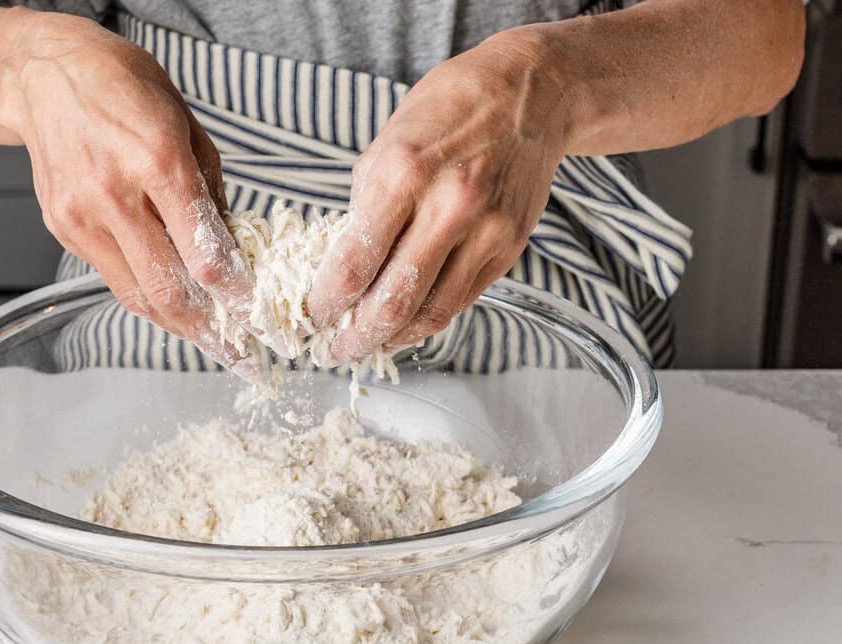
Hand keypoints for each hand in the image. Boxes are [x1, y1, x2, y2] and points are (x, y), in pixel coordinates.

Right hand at [0, 13, 256, 370]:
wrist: (43, 75)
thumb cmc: (123, 88)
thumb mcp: (187, 126)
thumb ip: (211, 192)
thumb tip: (234, 250)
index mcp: (157, 161)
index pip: (205, 255)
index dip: (238, 298)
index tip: (263, 322)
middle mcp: (115, 196)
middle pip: (169, 292)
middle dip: (212, 334)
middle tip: (243, 359)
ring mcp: (83, 218)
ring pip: (138, 297)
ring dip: (181, 326)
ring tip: (214, 342)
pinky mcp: (63, 230)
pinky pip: (115, 278)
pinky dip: (149, 294)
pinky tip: (174, 301)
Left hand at [306, 30, 570, 364]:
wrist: (529, 93)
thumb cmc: (448, 111)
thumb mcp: (386, 144)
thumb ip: (363, 209)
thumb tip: (337, 270)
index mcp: (403, 173)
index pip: (354, 264)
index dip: (326, 304)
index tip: (312, 317)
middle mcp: (448, 206)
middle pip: (392, 302)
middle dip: (355, 338)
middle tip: (334, 351)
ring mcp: (485, 231)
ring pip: (430, 314)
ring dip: (391, 340)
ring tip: (366, 345)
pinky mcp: (509, 248)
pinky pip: (459, 301)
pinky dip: (426, 321)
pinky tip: (404, 326)